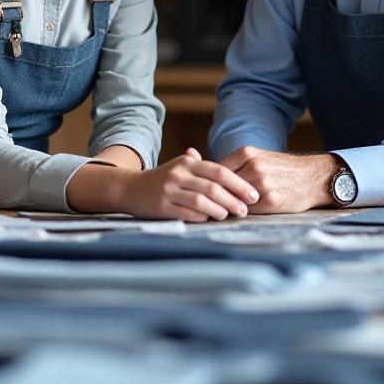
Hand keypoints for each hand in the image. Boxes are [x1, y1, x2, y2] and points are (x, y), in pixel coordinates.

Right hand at [67, 149, 258, 221]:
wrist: (129, 188)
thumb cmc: (162, 180)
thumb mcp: (181, 168)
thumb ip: (204, 168)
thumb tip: (234, 174)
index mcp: (187, 163)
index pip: (220, 171)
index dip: (239, 183)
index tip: (253, 195)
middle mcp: (179, 174)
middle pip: (214, 186)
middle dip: (234, 199)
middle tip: (246, 209)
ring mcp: (169, 190)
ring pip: (202, 200)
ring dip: (220, 210)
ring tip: (230, 215)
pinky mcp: (161, 206)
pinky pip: (187, 213)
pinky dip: (202, 217)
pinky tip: (210, 220)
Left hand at [220, 147, 342, 212]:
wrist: (313, 177)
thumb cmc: (283, 169)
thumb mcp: (260, 157)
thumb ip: (238, 165)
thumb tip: (210, 178)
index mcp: (247, 153)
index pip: (217, 171)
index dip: (210, 183)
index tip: (206, 191)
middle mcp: (254, 166)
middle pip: (223, 186)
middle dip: (217, 197)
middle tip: (209, 205)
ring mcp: (262, 184)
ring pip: (233, 199)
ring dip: (228, 206)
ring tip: (224, 211)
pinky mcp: (270, 200)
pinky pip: (247, 210)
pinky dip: (242, 213)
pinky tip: (242, 213)